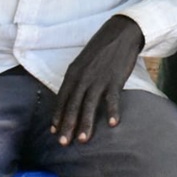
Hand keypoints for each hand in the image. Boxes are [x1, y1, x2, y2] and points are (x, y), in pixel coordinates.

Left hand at [51, 15, 143, 144]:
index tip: (55, 132)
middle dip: (68, 125)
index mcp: (73, 72)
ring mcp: (99, 78)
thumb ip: (77, 79)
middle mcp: (83, 77)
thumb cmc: (101, 48)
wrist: (121, 32)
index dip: (58, 115)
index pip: (62, 98)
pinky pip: (112, 98)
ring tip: (83, 140)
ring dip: (86, 123)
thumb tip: (71, 97)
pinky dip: (112, 111)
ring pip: (89, 104)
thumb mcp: (83, 61)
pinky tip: (112, 124)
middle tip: (64, 143)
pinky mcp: (115, 78)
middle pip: (73, 104)